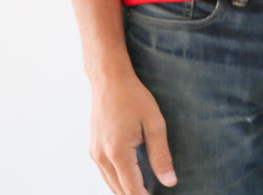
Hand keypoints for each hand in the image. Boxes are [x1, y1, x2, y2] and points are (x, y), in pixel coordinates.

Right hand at [89, 69, 176, 194]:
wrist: (109, 79)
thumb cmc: (133, 96)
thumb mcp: (154, 123)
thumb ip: (161, 155)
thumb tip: (169, 182)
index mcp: (118, 153)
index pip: (132, 191)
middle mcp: (102, 157)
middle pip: (119, 192)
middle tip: (154, 193)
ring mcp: (94, 153)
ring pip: (110, 185)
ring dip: (126, 190)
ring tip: (145, 189)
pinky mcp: (93, 149)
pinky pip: (105, 174)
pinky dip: (117, 181)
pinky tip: (131, 177)